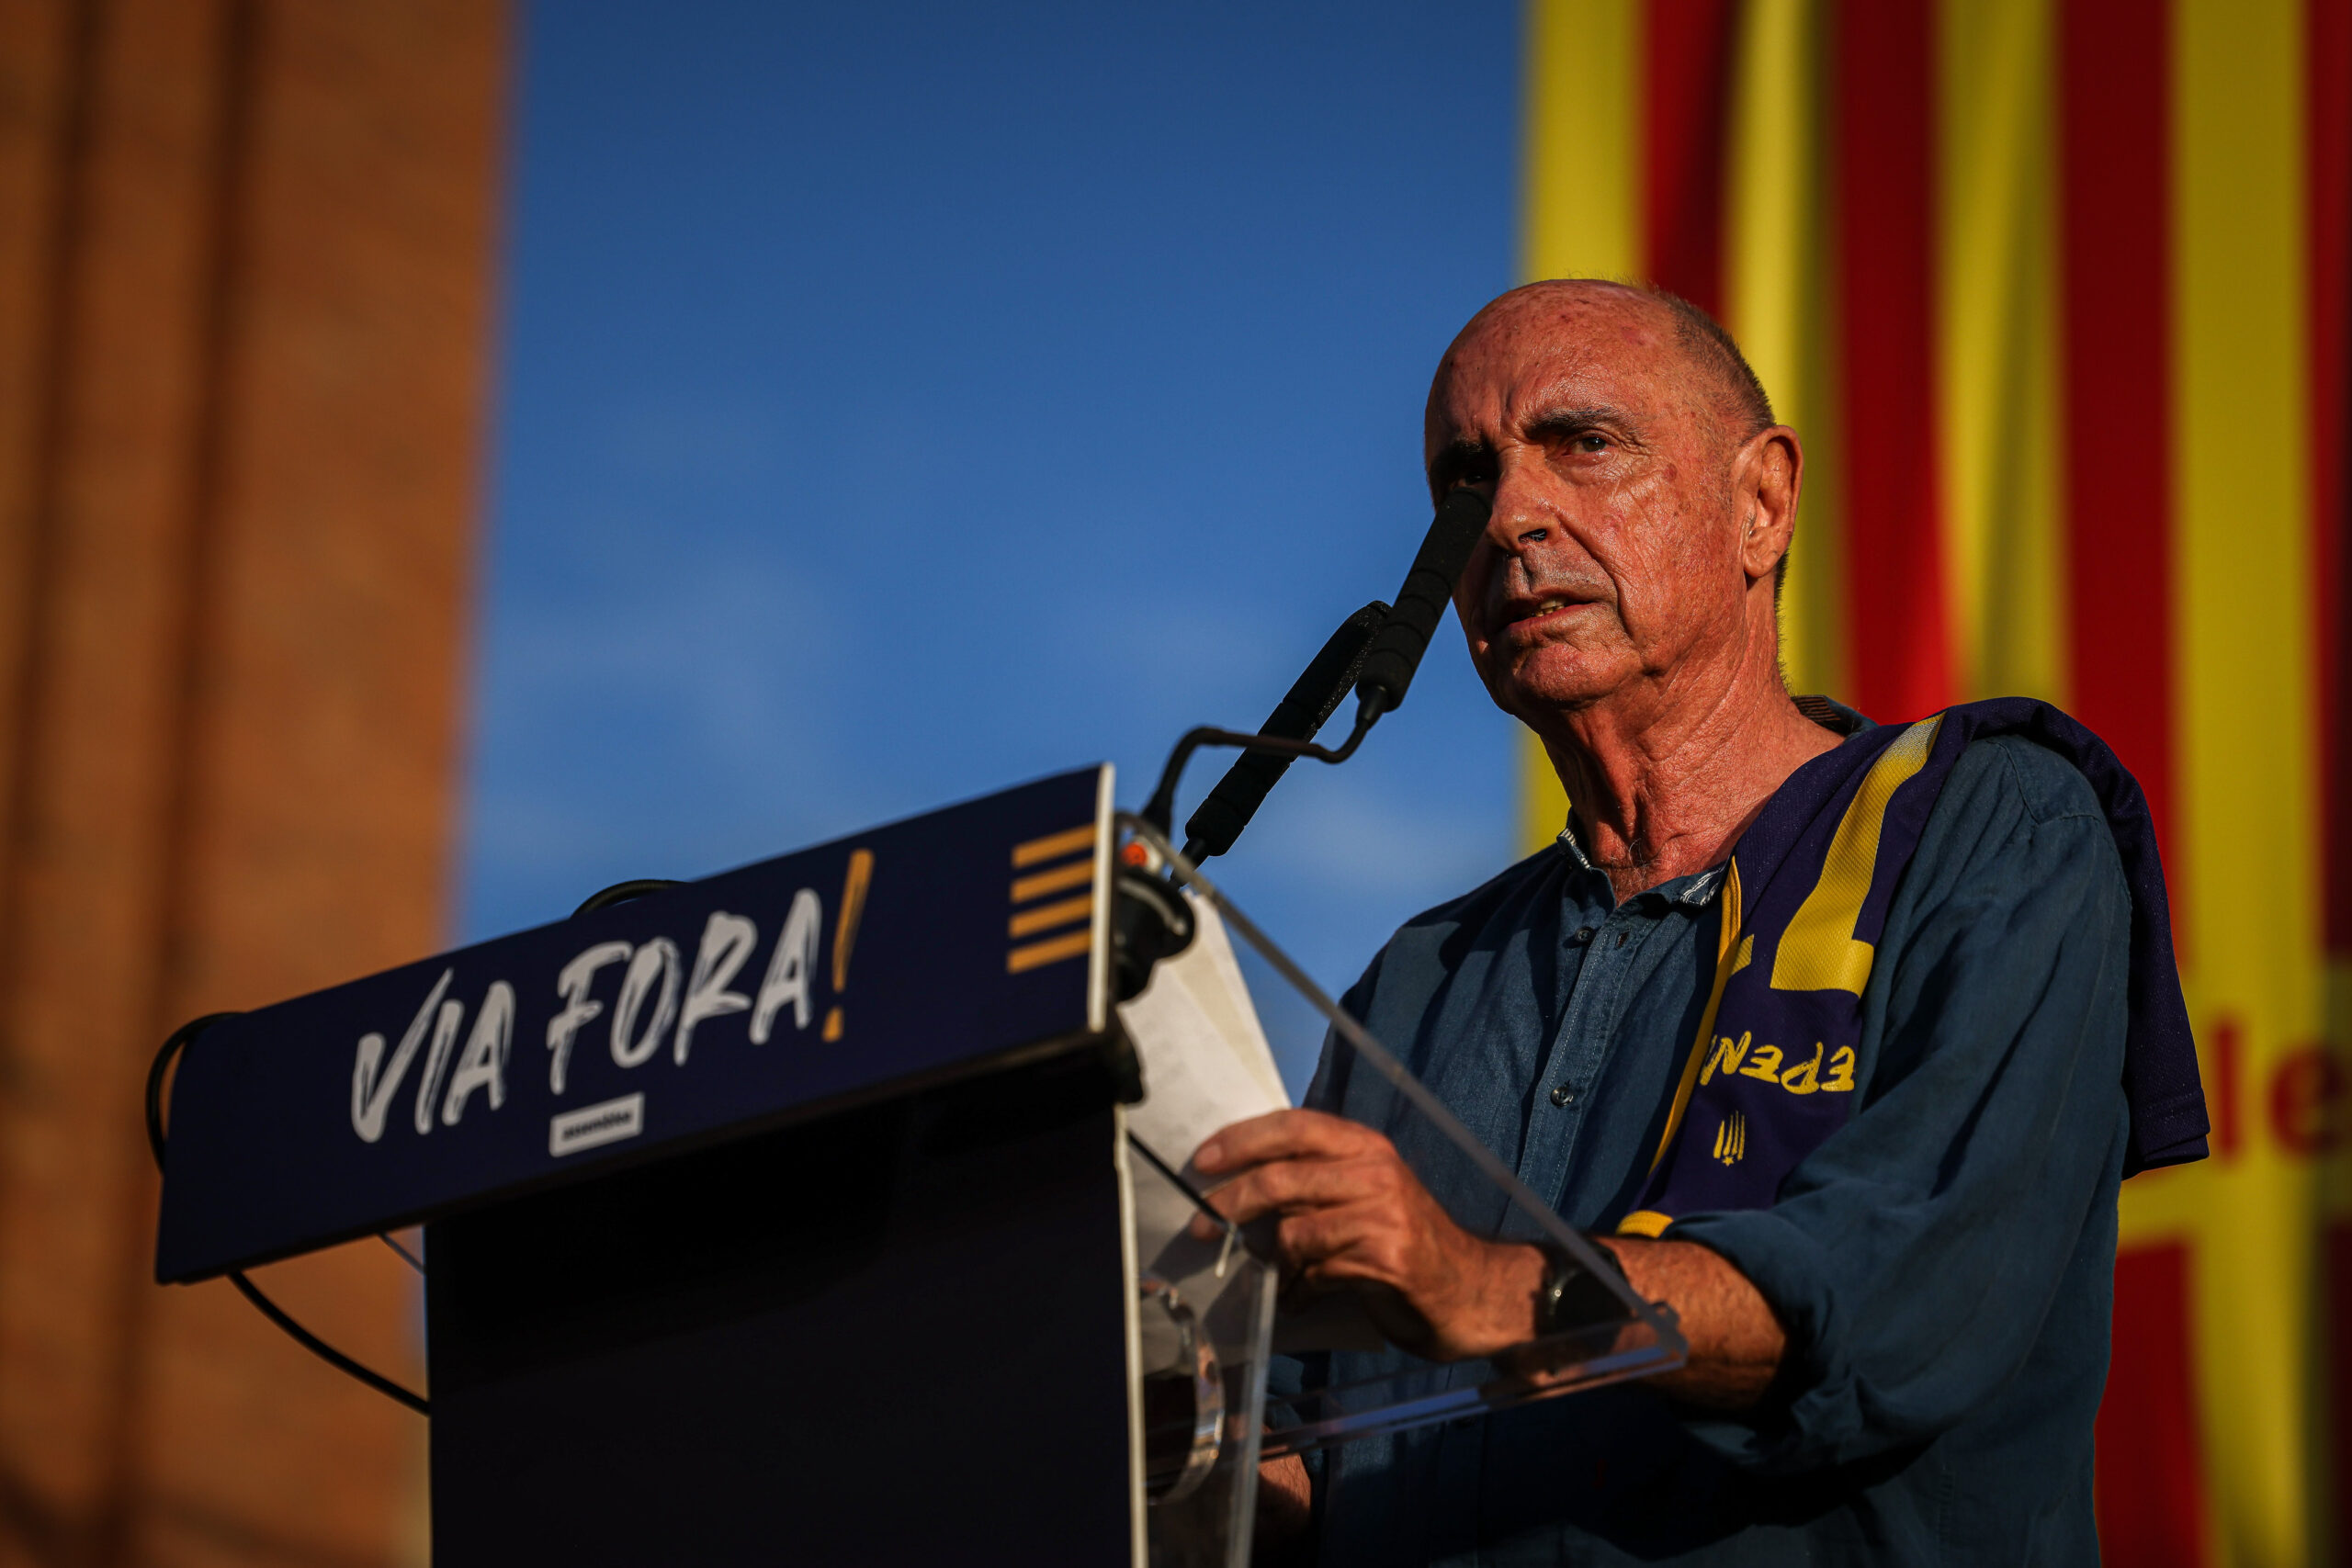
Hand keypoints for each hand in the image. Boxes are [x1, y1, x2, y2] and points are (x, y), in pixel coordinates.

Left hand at [1191, 1109, 1547, 1361]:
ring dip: (1273, 1261)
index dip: (1243, 1138)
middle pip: (1282, 1177)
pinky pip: (1316, 1273)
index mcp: (1368, 1147)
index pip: (1296, 1125)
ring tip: (1276, 1277)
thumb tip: (1240, 1184)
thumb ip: (1318, 1182)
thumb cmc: (1408, 1245)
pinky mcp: (1387, 1260)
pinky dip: (1298, 1291)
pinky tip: (1298, 1300)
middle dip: (1231, 1201)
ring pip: (1294, 1231)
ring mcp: (1384, 1215)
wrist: (1473, 1292)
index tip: (1203, 1159)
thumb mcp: (1368, 1196)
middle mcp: (1377, 1172)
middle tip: (1199, 1223)